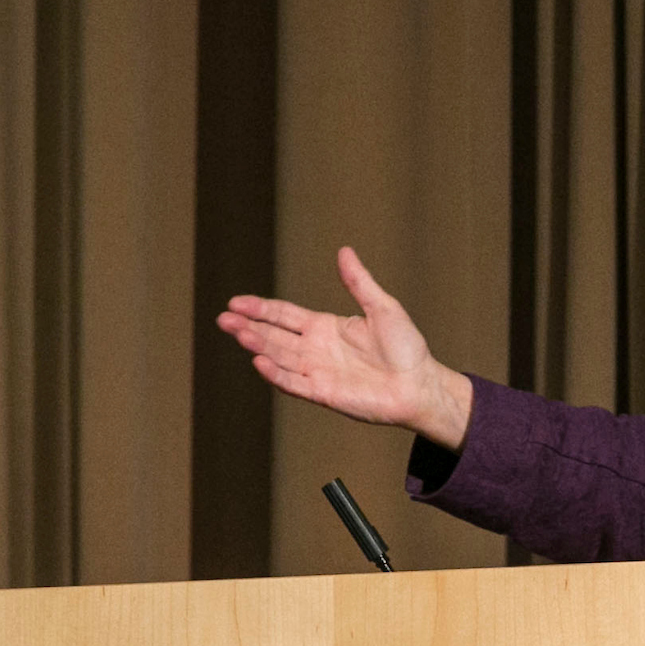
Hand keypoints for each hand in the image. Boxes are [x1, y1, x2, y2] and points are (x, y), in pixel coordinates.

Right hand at [216, 246, 473, 448]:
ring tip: (237, 334)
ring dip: (257, 346)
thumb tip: (344, 251)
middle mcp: (315, 349)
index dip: (260, 308)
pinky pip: (295, 384)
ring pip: (279, 357)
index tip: (235, 302)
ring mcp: (318, 372)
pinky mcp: (325, 394)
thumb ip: (359, 283)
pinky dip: (277, 375)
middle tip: (223, 319)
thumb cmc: (407, 348)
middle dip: (248, 327)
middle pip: (273, 336)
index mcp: (325, 327)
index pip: (283, 315)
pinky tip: (259, 363)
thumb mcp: (383, 308)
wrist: (421, 385)